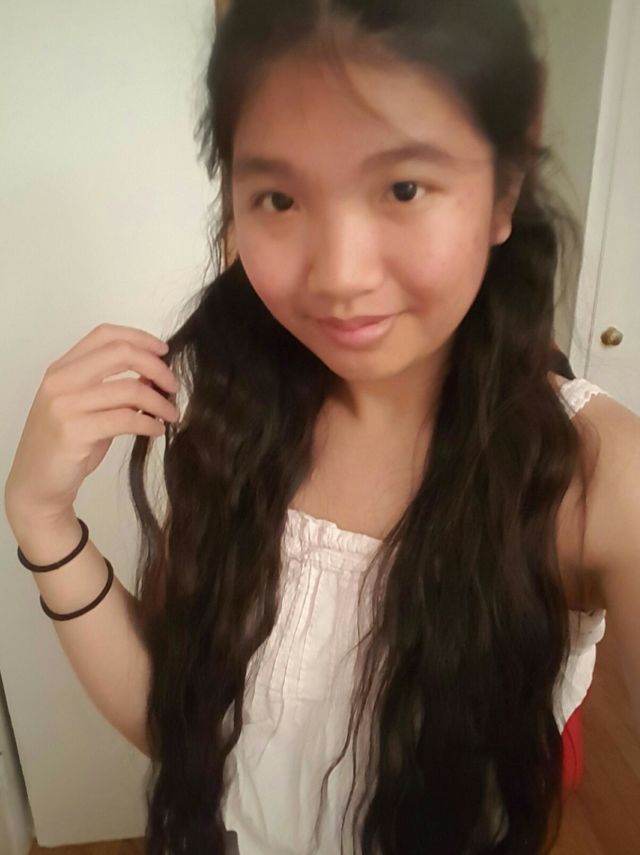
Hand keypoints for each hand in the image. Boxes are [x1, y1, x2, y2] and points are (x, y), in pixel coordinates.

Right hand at [4, 323, 178, 528]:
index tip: (164, 351)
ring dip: (160, 402)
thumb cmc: (66, 445)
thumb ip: (113, 388)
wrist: (37, 483)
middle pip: (121, 353)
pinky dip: (150, 423)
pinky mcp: (75, 432)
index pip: (106, 335)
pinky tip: (157, 430)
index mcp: (62, 368)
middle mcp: (61, 380)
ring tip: (171, 414)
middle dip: (156, 367)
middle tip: (173, 386)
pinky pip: (126, 419)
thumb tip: (155, 374)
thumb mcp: (86, 408)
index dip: (140, 338)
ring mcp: (65, 405)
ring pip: (130, 389)